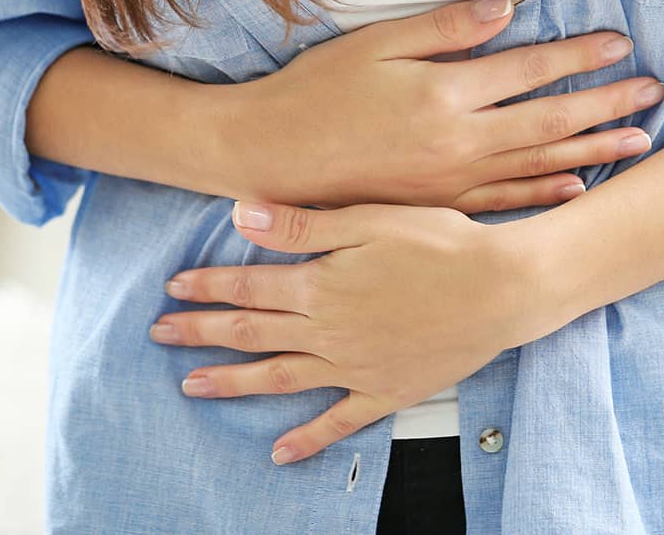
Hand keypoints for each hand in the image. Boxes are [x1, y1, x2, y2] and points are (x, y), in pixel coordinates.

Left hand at [149, 200, 565, 464]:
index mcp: (320, 284)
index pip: (248, 285)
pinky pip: (338, 420)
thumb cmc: (442, 243)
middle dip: (202, 332)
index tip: (173, 288)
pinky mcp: (385, 390)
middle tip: (162, 335)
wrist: (502, 288)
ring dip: (233, 382)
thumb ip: (301, 224)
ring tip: (193, 386)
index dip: (206, 286)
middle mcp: (328, 331)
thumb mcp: (369, 219)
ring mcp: (355, 366)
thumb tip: (239, 212)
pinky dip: (307, 438)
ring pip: (280, 376)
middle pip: (252, 332)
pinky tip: (280, 452)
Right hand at [220, 0, 663, 212]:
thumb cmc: (317, 92)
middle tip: (653, 92)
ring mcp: (452, 183)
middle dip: (607, 105)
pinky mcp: (439, 208)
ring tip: (638, 140)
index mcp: (445, 93)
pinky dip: (547, 194)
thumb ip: (445, 27)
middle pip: (551, 122)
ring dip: (594, 151)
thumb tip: (508, 7)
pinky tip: (578, 186)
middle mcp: (459, 143)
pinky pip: (506, 203)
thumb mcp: (375, 44)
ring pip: (539, 166)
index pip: (530, 69)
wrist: (271, 160)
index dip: (580, 55)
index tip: (620, 44)